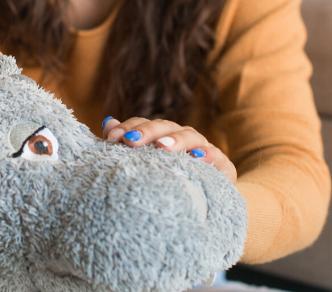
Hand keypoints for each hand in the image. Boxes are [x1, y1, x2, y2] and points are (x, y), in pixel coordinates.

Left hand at [102, 116, 236, 182]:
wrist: (202, 208)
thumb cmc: (165, 184)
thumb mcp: (143, 166)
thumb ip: (126, 144)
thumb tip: (108, 122)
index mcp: (162, 135)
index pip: (144, 124)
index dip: (128, 127)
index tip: (111, 138)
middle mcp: (182, 137)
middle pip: (164, 127)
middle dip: (146, 133)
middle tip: (131, 141)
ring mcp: (204, 150)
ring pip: (190, 137)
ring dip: (177, 140)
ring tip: (163, 147)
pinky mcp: (223, 168)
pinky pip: (219, 160)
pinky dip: (210, 156)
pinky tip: (199, 158)